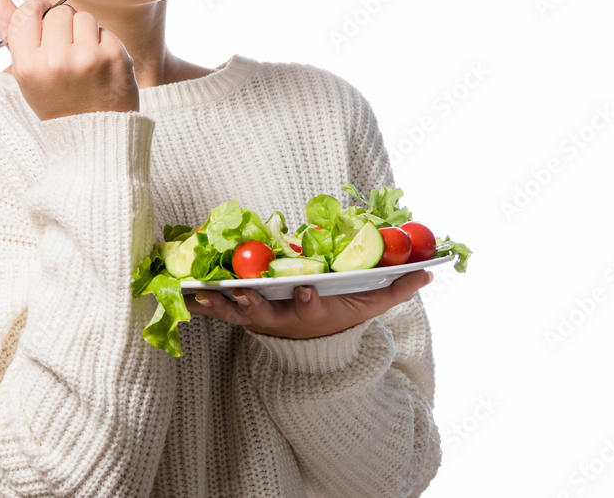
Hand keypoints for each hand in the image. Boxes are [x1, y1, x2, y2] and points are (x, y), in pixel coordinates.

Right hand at [0, 0, 139, 120]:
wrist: (94, 138)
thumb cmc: (56, 103)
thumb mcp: (26, 75)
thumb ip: (11, 33)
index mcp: (27, 65)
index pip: (27, 12)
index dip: (36, 11)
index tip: (42, 22)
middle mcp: (56, 60)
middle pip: (58, 12)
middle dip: (62, 26)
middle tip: (66, 51)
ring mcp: (87, 57)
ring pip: (83, 17)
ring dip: (84, 32)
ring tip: (82, 58)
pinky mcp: (114, 56)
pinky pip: (104, 29)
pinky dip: (103, 43)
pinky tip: (100, 66)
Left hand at [185, 269, 431, 339]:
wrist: (311, 342)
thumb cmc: (339, 315)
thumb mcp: (368, 305)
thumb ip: (395, 289)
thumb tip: (429, 272)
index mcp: (312, 312)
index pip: (310, 307)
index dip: (308, 300)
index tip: (307, 289)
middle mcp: (282, 318)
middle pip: (265, 313)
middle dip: (253, 304)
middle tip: (241, 291)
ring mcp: (259, 318)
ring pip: (235, 312)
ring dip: (217, 303)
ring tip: (198, 291)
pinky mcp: (240, 314)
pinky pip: (217, 308)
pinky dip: (201, 301)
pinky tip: (184, 290)